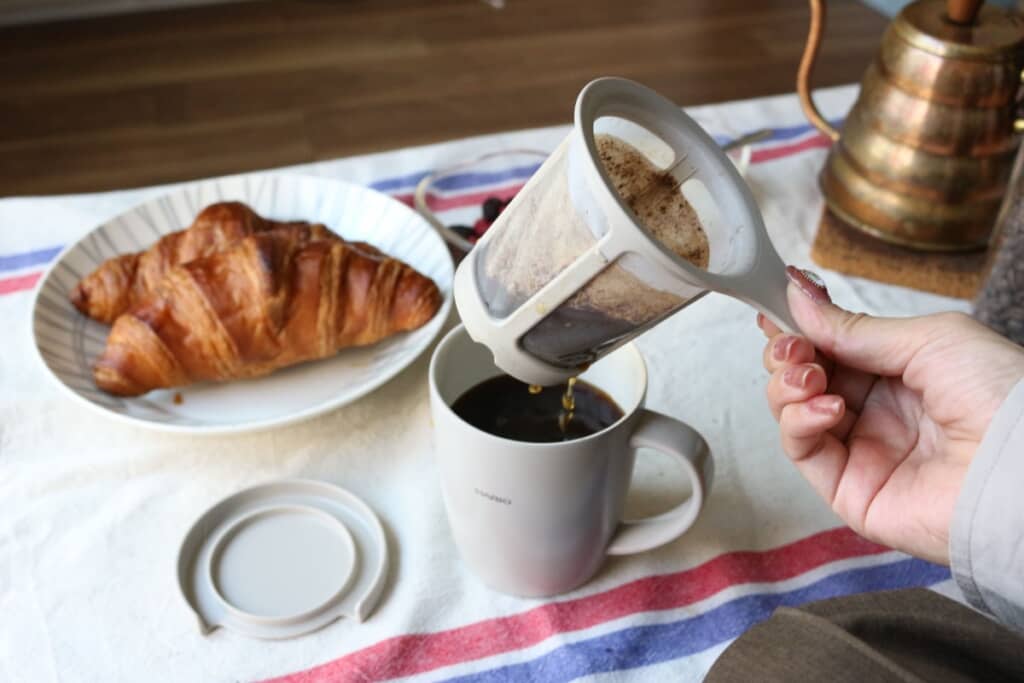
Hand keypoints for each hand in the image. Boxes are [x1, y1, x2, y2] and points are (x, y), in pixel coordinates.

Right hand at [759, 268, 1023, 563]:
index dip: (800, 328)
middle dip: (787, 354)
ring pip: (792, 412)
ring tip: (809, 377)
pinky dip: (799, 423)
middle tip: (793, 345)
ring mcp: (861, 451)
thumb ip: (854, 327)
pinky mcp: (850, 490)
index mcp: (900, 373)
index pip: (831, 347)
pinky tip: (827, 409)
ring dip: (787, 385)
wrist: (1022, 469)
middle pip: (803, 377)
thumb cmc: (1000, 397)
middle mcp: (877, 412)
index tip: (775, 307)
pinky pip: (803, 451)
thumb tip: (798, 297)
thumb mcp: (927, 339)